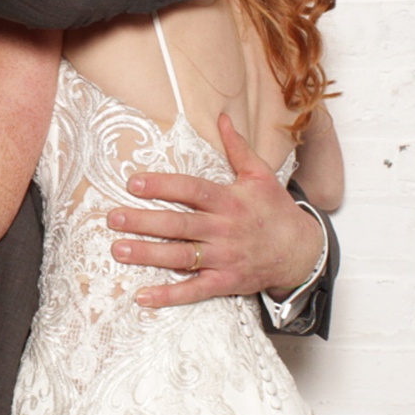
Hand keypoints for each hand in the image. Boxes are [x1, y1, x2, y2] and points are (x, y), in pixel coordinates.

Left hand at [107, 113, 321, 307]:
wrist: (301, 251)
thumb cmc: (276, 210)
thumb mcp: (260, 175)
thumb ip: (237, 148)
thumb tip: (222, 117)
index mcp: (229, 200)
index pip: (191, 190)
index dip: (163, 186)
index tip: (134, 183)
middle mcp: (224, 229)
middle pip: (179, 224)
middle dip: (144, 221)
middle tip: (113, 217)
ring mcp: (224, 257)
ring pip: (181, 256)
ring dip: (148, 254)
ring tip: (119, 250)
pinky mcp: (225, 282)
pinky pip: (194, 290)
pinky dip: (169, 296)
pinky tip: (143, 296)